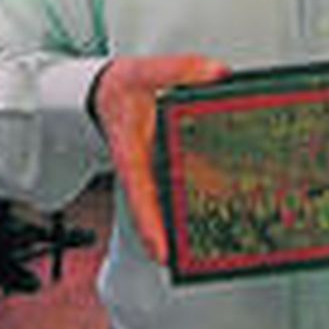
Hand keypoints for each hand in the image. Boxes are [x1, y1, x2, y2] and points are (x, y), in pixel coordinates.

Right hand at [92, 53, 229, 263]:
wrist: (105, 90)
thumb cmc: (121, 86)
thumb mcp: (143, 72)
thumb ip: (178, 70)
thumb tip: (216, 72)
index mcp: (132, 153)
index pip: (140, 195)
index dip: (150, 225)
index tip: (162, 252)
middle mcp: (143, 168)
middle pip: (158, 209)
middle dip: (173, 235)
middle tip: (194, 258)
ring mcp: (154, 169)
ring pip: (169, 201)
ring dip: (186, 220)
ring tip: (214, 241)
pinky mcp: (164, 164)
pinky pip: (180, 183)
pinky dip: (196, 194)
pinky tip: (223, 200)